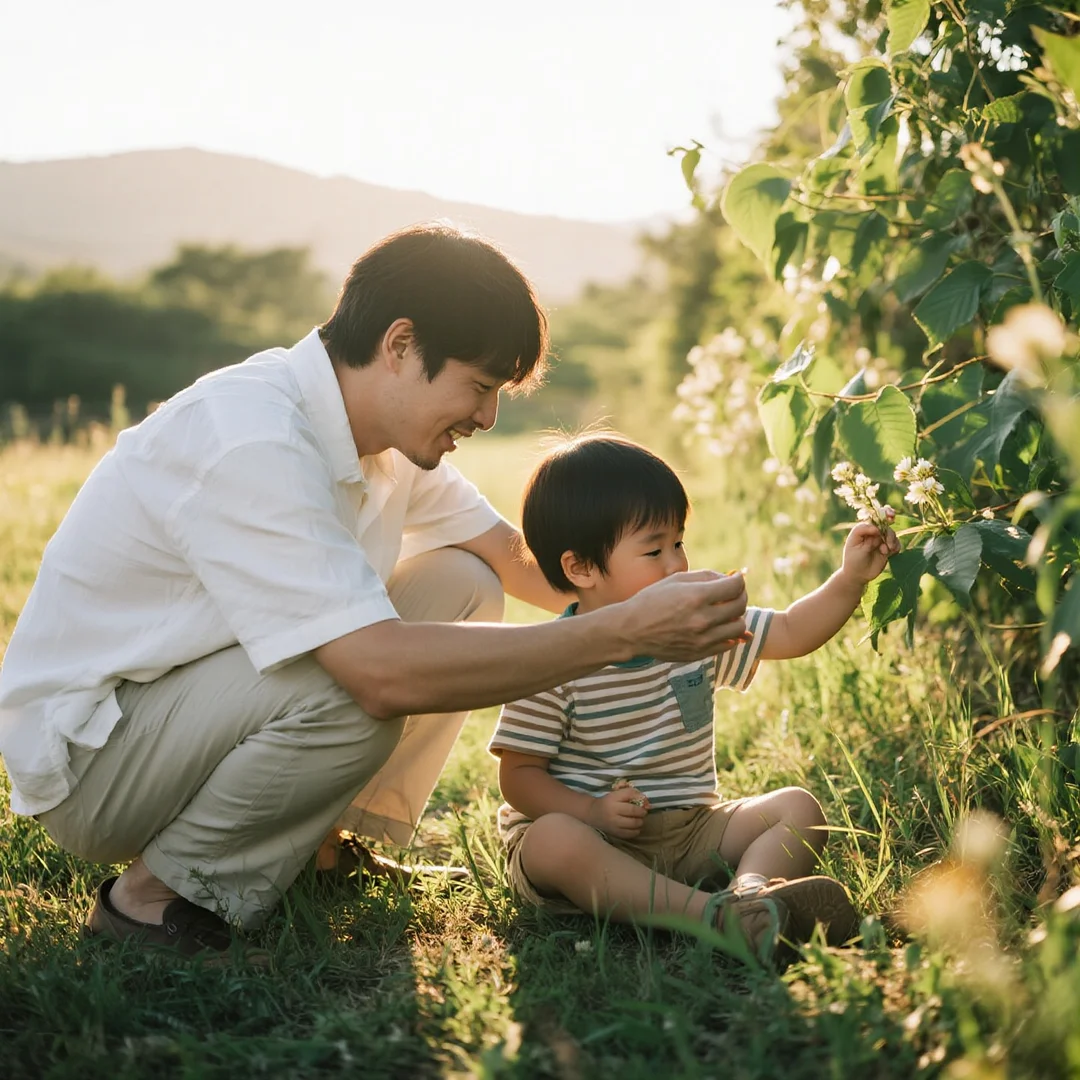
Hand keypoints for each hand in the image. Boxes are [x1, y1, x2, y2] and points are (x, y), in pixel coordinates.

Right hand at [586, 786, 649, 838]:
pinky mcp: (615, 833)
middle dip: (642, 812)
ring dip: (640, 821)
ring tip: (639, 820)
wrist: (593, 814)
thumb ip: (630, 793)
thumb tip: (645, 800)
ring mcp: (614, 823)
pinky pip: (630, 833)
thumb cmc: (608, 802)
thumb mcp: (616, 794)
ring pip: (633, 823)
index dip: (640, 798)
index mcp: (613, 798)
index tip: (643, 803)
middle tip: (643, 812)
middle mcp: (613, 811)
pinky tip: (634, 827)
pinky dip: (636, 831)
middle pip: (633, 810)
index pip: (629, 795)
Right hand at [618, 569, 748, 661]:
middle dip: (740, 595)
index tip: (736, 579)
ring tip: (724, 611)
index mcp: (696, 597)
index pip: (735, 586)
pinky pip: (728, 643)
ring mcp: (702, 639)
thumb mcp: (676, 580)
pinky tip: (718, 626)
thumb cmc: (652, 600)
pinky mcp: (700, 653)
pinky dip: (728, 633)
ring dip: (736, 616)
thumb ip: (706, 577)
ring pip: (739, 627)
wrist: (632, 630)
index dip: (738, 580)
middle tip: (732, 593)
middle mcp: (702, 619)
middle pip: (740, 605)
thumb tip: (731, 579)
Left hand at [841, 509, 899, 583]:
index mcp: (864, 529)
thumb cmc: (852, 559)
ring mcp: (881, 541)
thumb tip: (877, 527)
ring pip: (892, 534)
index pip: (875, 517)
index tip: (890, 517)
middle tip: (888, 542)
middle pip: (886, 525)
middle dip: (889, 531)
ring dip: (891, 540)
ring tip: (885, 551)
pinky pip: (896, 544)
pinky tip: (890, 553)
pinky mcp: (887, 549)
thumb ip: (864, 533)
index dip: (884, 513)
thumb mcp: (854, 544)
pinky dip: (896, 546)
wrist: (858, 575)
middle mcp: (873, 533)